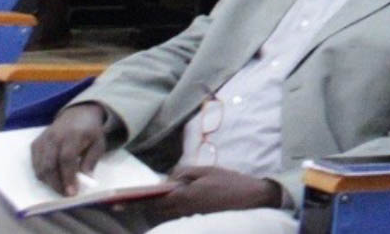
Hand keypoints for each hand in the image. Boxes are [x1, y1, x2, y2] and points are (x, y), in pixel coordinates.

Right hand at [30, 104, 110, 195]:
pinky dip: (42, 175)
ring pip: (40, 167)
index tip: (72, 193)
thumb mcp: (98, 143)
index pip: (66, 158)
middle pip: (49, 165)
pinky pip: (35, 164)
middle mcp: (54, 136)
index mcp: (73, 134)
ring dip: (49, 182)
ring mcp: (43, 140)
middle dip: (56, 184)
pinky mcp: (35, 144)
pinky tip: (53, 178)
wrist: (77, 115)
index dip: (68, 177)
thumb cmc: (89, 132)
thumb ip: (91, 161)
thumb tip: (85, 180)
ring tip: (61, 188)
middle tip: (65, 194)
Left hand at [147, 166, 281, 219]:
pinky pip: (182, 216)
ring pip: (171, 215)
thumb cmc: (229, 181)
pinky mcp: (200, 220)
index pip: (158, 201)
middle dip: (155, 203)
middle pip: (162, 211)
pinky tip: (186, 200)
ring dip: (167, 207)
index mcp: (186, 195)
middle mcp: (186, 210)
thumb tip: (169, 179)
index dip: (147, 197)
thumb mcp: (207, 170)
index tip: (139, 195)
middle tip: (158, 193)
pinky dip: (178, 210)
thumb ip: (185, 173)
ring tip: (170, 196)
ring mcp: (193, 217)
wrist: (250, 197)